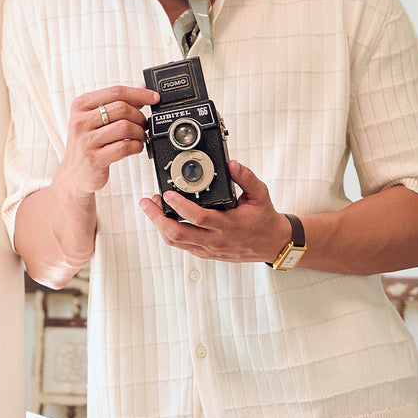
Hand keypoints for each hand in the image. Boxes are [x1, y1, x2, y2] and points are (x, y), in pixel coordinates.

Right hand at [56, 85, 158, 198]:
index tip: (154, 98)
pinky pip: (124, 147)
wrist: (74, 174)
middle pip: (122, 108)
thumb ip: (117, 103)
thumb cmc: (87, 143)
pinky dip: (136, 146)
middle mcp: (80, 121)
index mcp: (80, 105)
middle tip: (144, 124)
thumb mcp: (96, 119)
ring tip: (140, 136)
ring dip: (139, 132)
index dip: (139, 93)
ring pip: (125, 127)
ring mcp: (86, 140)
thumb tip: (142, 88)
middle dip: (139, 116)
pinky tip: (135, 147)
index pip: (115, 92)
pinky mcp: (94, 158)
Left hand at [139, 160, 291, 263]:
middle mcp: (216, 240)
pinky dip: (168, 232)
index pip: (199, 218)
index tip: (168, 193)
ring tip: (151, 207)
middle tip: (147, 202)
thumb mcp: (260, 194)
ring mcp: (208, 249)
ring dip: (159, 225)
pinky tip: (163, 218)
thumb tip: (232, 164)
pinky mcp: (205, 253)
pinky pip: (181, 245)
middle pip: (178, 234)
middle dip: (157, 218)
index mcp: (229, 225)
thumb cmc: (263, 218)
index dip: (180, 206)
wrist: (270, 243)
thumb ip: (246, 178)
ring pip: (176, 242)